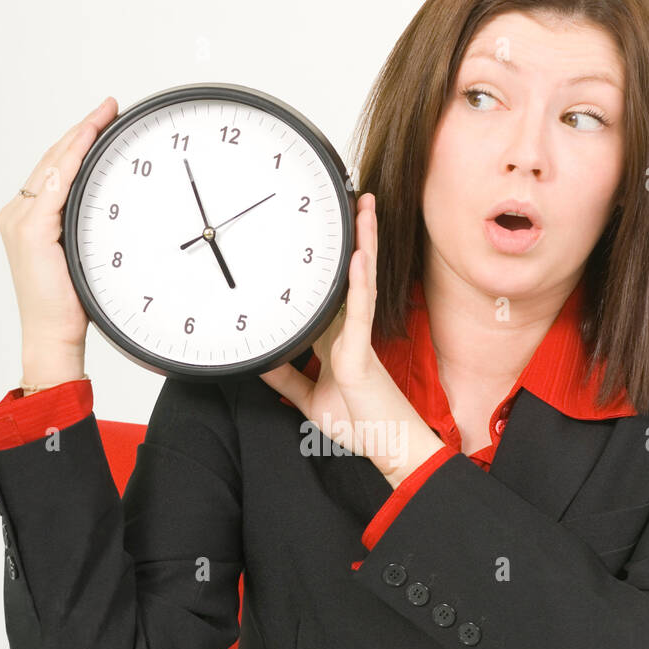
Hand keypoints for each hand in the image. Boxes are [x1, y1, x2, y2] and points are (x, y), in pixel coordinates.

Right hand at [0, 96, 118, 369]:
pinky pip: (54, 186)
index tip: (103, 119)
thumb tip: (114, 210)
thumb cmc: (70, 304)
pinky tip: (87, 142)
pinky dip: (72, 161)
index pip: (54, 169)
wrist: (53, 334)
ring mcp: (21, 221)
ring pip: (52, 166)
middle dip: (81, 130)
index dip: (77, 141)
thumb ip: (86, 230)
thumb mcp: (82, 258)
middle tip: (108, 107)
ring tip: (103, 116)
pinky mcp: (31, 231)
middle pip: (52, 160)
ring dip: (79, 137)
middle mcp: (18, 214)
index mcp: (27, 218)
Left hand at [259, 193, 442, 485]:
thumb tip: (260, 361)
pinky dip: (360, 282)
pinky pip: (360, 311)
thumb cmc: (362, 425)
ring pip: (361, 281)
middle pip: (352, 275)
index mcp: (338, 340)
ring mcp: (358, 338)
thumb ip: (286, 379)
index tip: (324, 233)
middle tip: (353, 200)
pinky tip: (361, 255)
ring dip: (364, 243)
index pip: (332, 291)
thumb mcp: (309, 399)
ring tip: (364, 208)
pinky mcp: (361, 352)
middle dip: (354, 238)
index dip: (332, 262)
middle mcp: (350, 332)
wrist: (388, 448)